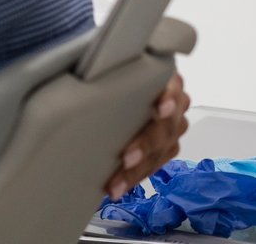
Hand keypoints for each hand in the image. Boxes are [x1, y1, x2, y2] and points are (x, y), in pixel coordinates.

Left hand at [105, 71, 190, 198]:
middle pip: (167, 127)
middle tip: (127, 158)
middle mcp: (175, 105)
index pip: (174, 88)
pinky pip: (157, 164)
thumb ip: (114, 73)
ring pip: (163, 150)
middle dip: (146, 144)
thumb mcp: (122, 70)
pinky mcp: (167, 146)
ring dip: (140, 169)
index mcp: (166, 81)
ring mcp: (173, 127)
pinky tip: (119, 186)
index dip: (169, 99)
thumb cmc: (124, 75)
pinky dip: (137, 176)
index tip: (160, 108)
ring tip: (118, 182)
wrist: (135, 86)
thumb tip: (80, 77)